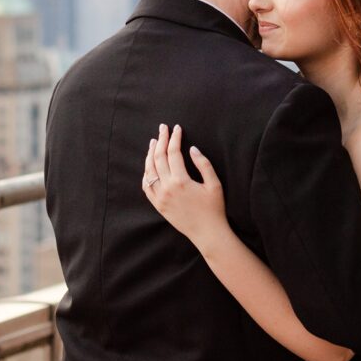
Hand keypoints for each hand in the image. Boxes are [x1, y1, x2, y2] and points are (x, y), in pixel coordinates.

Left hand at [142, 124, 227, 247]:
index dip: (175, 138)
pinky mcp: (158, 205)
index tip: (177, 128)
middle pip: (159, 158)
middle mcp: (167, 188)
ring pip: (149, 171)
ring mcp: (160, 197)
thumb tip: (192, 148)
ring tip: (154, 142)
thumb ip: (203, 164)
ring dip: (150, 154)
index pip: (174, 153)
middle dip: (161, 140)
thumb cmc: (214, 208)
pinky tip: (149, 166)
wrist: (207, 233)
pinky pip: (147, 187)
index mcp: (181, 180)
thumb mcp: (214, 184)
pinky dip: (146, 174)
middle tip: (163, 128)